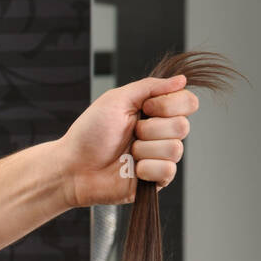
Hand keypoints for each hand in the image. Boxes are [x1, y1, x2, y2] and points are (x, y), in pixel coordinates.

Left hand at [55, 74, 199, 208]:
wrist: (73, 166)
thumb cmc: (89, 134)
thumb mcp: (117, 99)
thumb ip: (150, 87)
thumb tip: (181, 79)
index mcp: (154, 112)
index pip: (187, 102)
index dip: (169, 104)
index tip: (146, 108)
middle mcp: (161, 134)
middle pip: (183, 126)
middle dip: (151, 128)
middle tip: (131, 133)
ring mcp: (159, 157)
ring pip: (175, 149)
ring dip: (145, 149)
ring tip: (127, 152)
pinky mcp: (155, 180)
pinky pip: (168, 171)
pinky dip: (146, 168)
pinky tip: (131, 169)